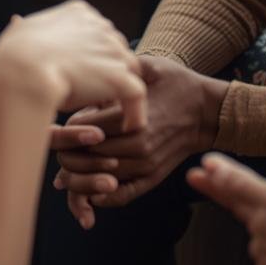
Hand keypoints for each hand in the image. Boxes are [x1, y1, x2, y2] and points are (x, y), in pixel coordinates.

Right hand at [0, 0, 146, 127]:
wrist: (21, 71)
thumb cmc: (12, 56)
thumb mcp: (18, 33)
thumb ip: (25, 28)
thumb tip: (16, 21)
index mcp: (79, 12)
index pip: (97, 33)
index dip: (91, 56)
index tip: (81, 74)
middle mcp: (101, 27)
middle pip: (116, 50)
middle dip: (108, 71)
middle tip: (97, 96)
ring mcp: (113, 52)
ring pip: (129, 72)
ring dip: (120, 91)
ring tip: (110, 113)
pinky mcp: (120, 78)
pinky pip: (137, 96)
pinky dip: (135, 113)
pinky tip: (127, 127)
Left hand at [51, 54, 225, 227]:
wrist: (207, 111)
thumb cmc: (176, 84)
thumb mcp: (149, 67)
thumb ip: (120, 69)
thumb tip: (91, 67)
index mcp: (133, 118)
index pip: (83, 129)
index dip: (67, 126)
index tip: (64, 120)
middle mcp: (138, 146)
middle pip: (86, 157)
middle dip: (67, 151)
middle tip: (58, 143)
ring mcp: (145, 165)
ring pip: (98, 178)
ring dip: (77, 175)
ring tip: (64, 167)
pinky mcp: (152, 178)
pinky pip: (121, 196)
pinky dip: (101, 197)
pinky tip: (87, 192)